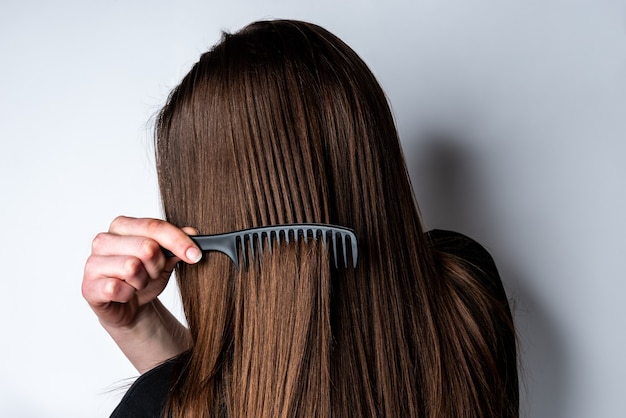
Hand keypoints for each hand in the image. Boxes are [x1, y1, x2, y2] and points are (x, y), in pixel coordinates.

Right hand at [82, 216, 201, 328]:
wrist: (129, 307)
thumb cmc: (144, 276)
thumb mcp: (165, 259)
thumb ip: (178, 243)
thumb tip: (192, 232)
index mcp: (122, 226)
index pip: (154, 226)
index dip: (178, 241)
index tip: (196, 255)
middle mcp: (104, 240)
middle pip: (146, 247)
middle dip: (157, 266)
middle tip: (153, 274)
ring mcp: (93, 263)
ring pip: (132, 267)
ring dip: (143, 281)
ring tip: (137, 284)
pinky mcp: (88, 286)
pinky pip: (117, 288)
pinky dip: (129, 294)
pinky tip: (125, 294)